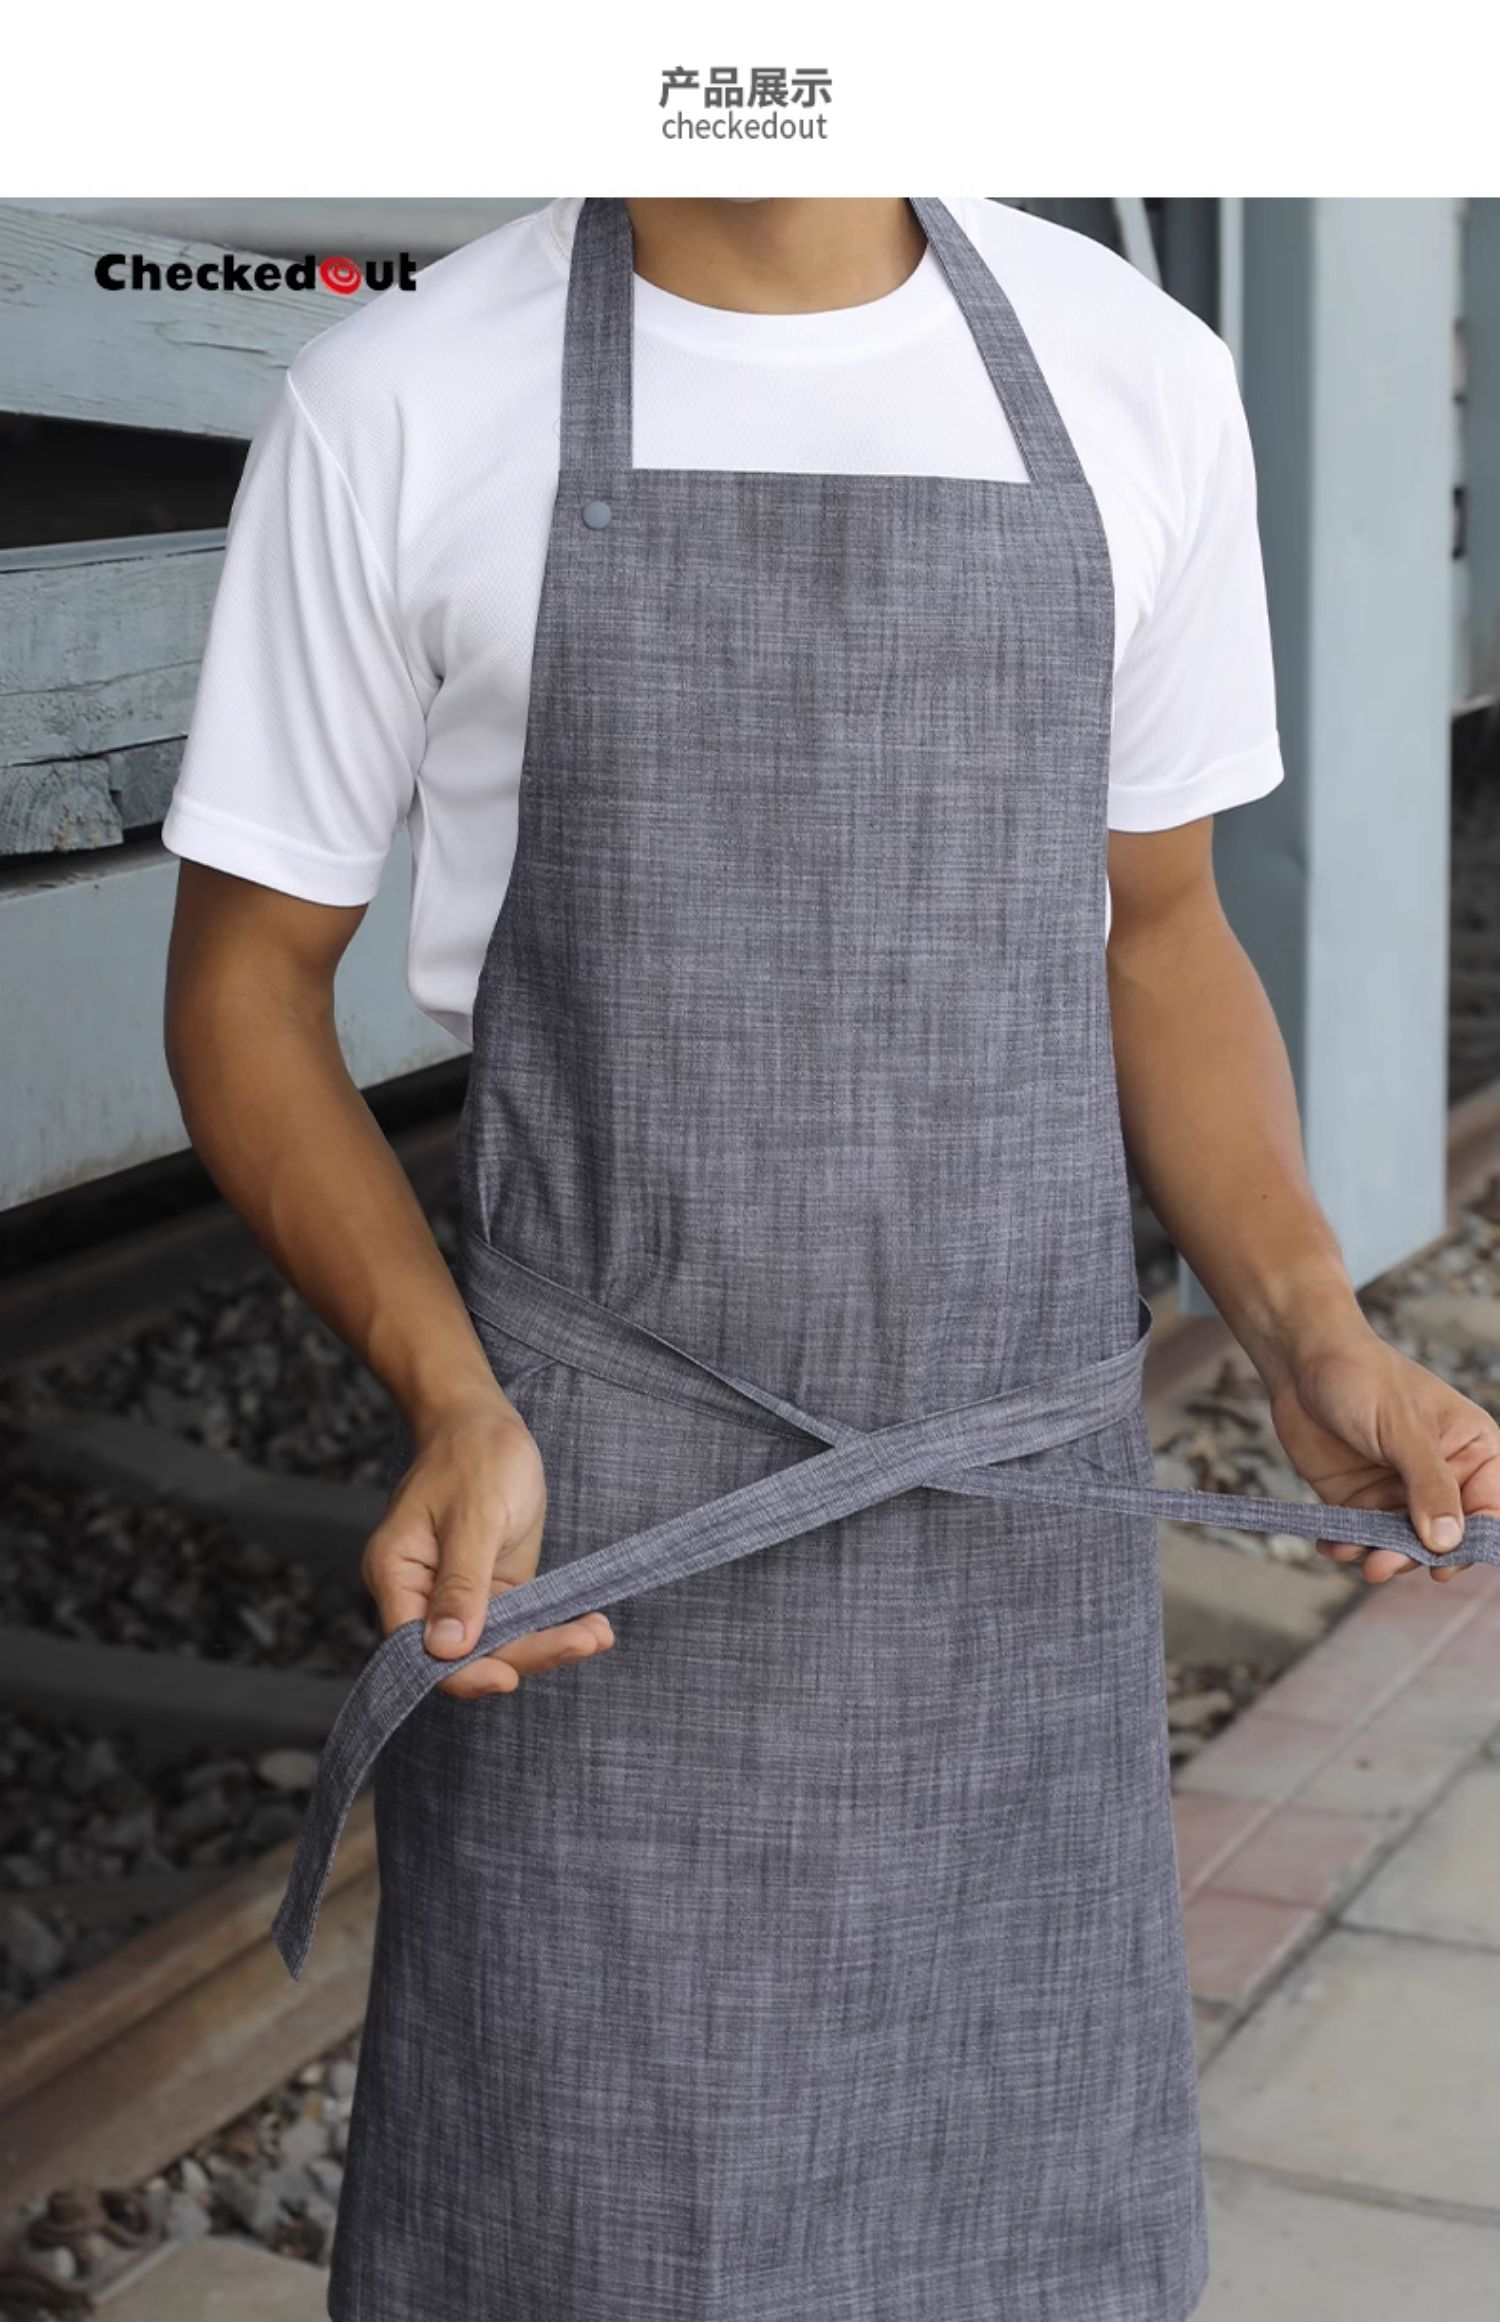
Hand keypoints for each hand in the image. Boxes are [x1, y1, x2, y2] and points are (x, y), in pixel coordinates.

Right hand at [361, 1392, 613, 1697]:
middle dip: (524, 1656)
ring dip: (548, 1645)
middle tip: (583, 1642)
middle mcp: (422, 1594)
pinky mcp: (492, 1588)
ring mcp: (459, 1594)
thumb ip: (461, 1584)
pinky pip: (518, 1623)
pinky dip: (552, 1628)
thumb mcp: (474, 1516)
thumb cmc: (472, 1455)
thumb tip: (447, 1650)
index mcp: (398, 1576)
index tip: (507, 1677)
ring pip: (497, 1645)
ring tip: (597, 1636)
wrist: (482, 1420)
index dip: (461, 1672)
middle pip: (465, 1655)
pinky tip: (592, 1628)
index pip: (418, 1651)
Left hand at [1267, 1323, 1499, 1584]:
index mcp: (1474, 1450)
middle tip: (1382, 1564)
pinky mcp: (1362, 1499)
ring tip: (1357, 1556)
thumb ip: (1429, 1485)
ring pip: (1403, 1543)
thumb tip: (1448, 1542)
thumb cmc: (1364, 1378)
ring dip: (1381, 1556)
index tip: (1442, 1566)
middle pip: (1445, 1537)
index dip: (1472, 1542)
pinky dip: (1349, 1545)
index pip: (1490, 1510)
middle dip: (1415, 1556)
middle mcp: (1443, 1477)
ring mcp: (1401, 1491)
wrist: (1302, 1361)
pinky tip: (1332, 1545)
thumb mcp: (1404, 1428)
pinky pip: (1363, 1536)